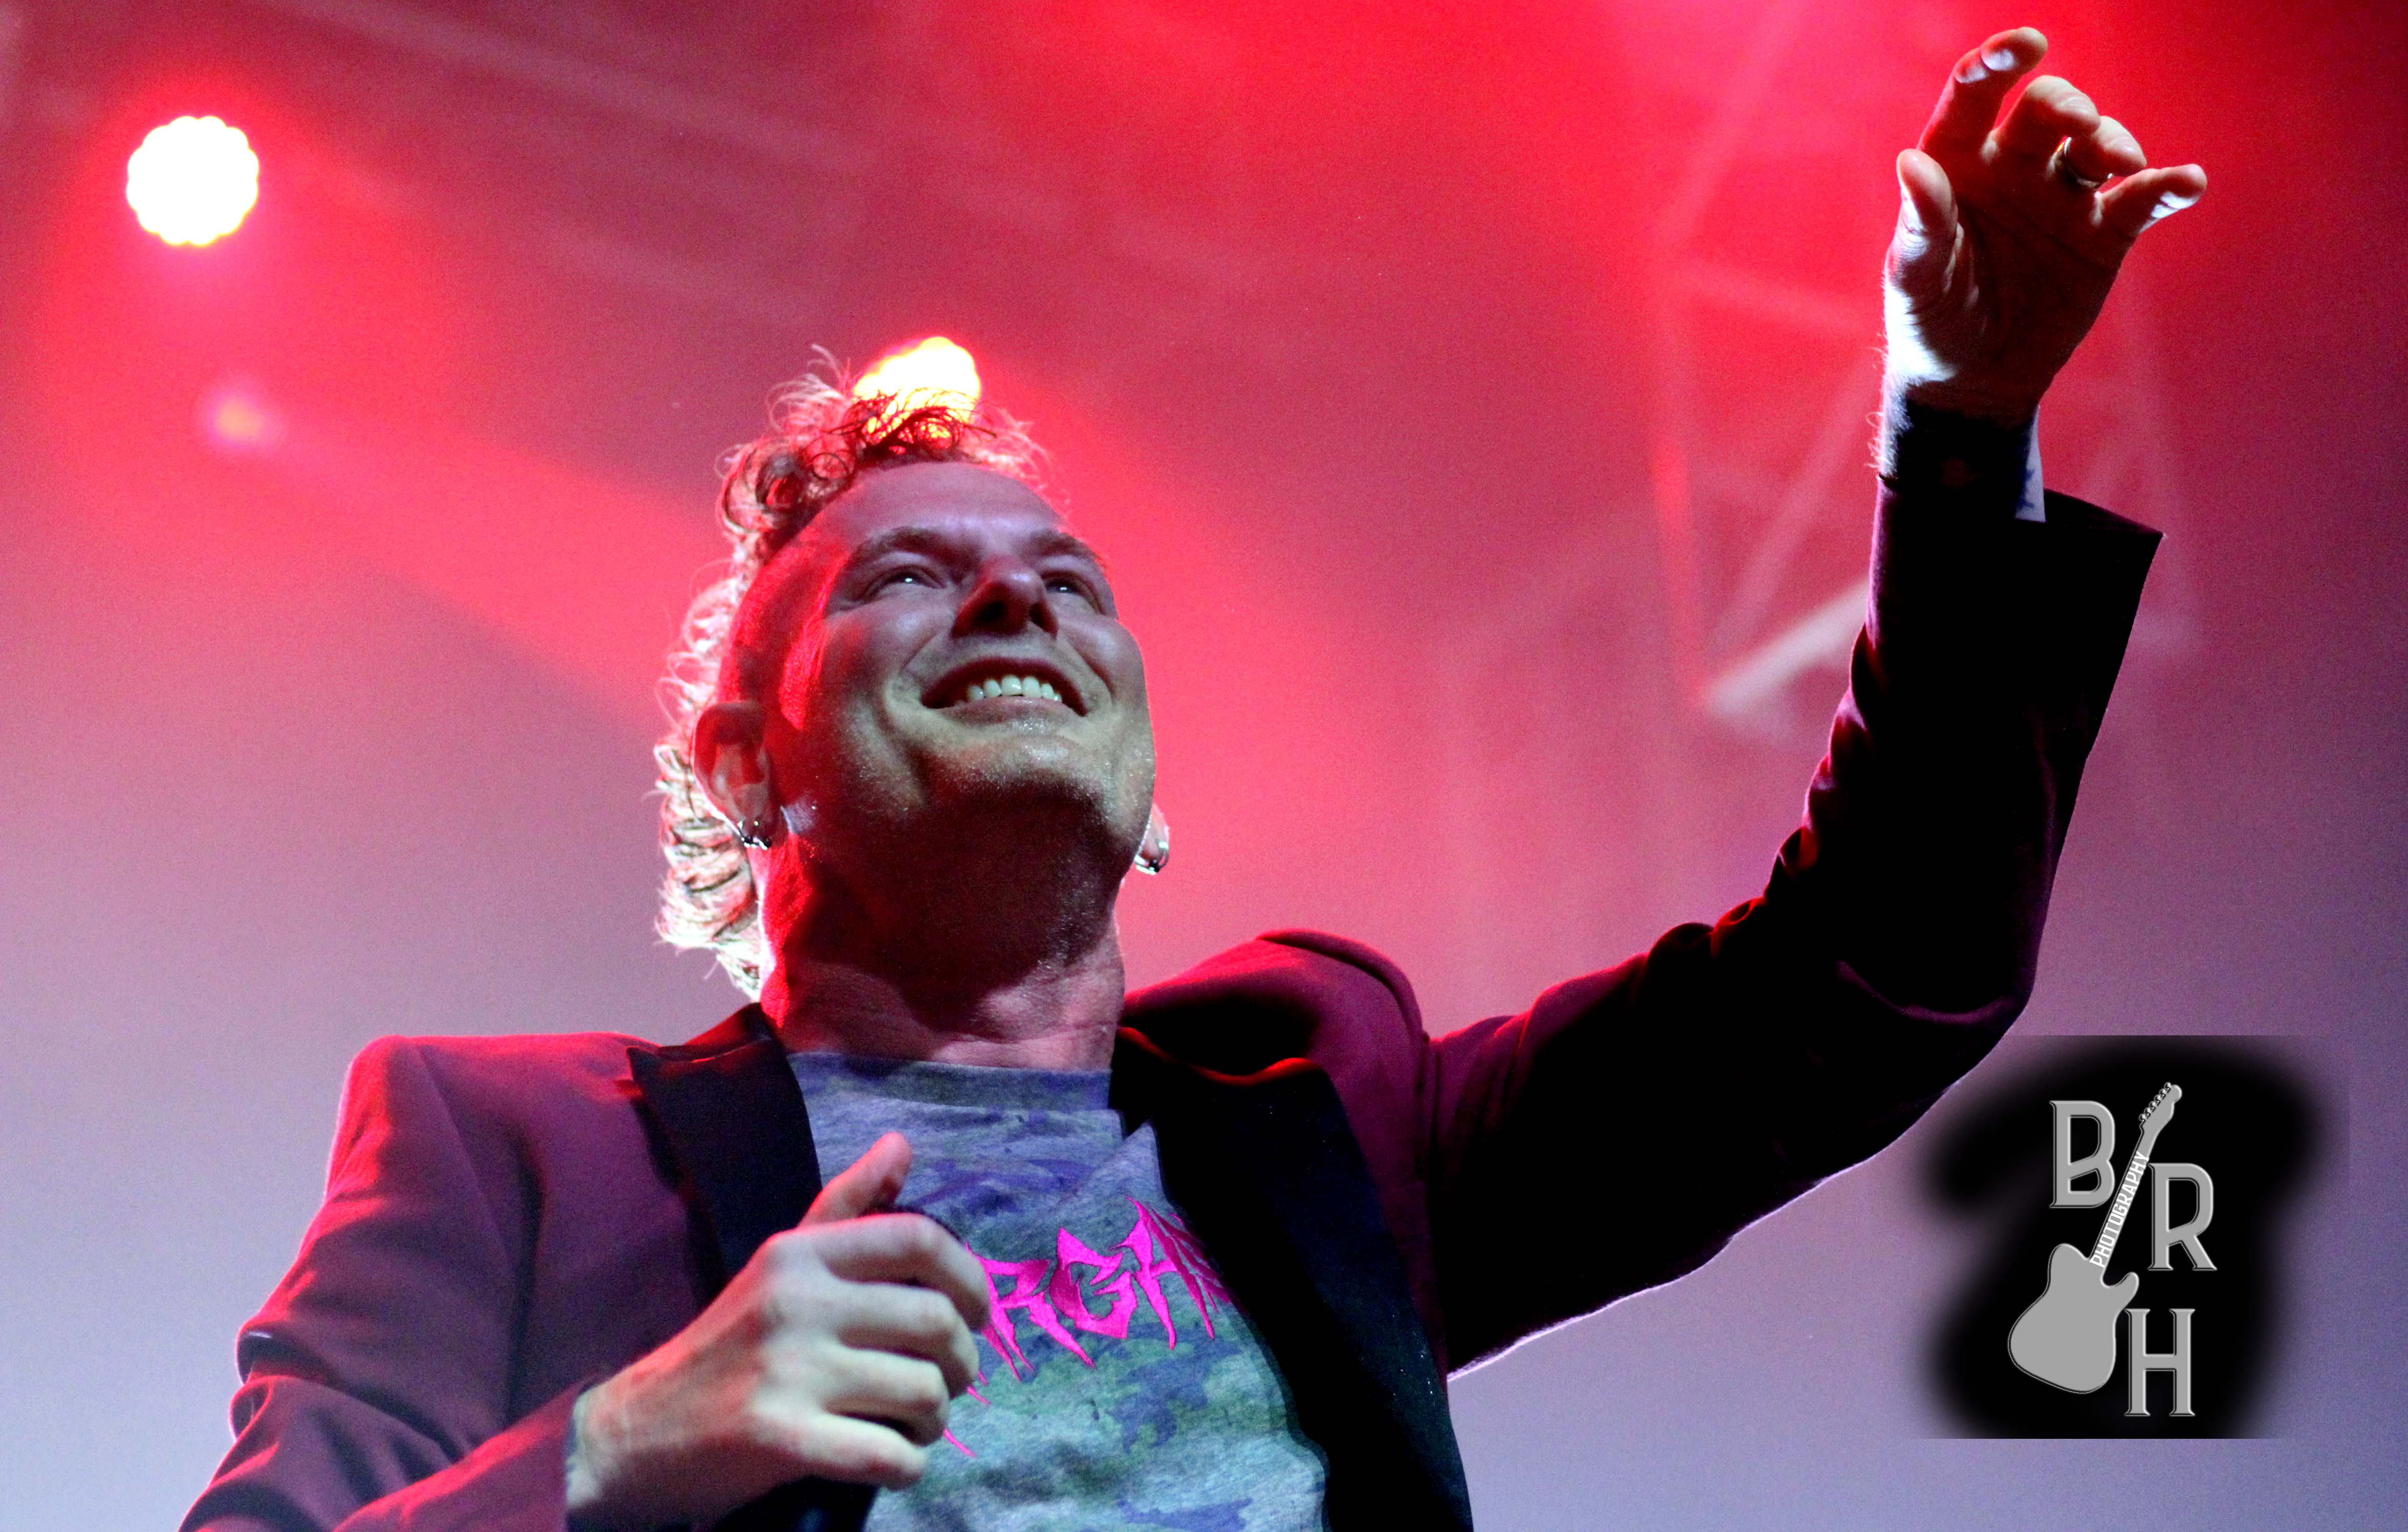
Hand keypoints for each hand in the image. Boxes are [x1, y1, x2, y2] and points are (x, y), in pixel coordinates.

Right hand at [564, 1133, 990, 1528]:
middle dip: (962, 1361)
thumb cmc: (728, 1345)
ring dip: (937, 1418)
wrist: (636, 1433)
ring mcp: (788, 1371)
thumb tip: (902, 1143)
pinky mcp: (780, 1439)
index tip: (977, 1313)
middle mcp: (796, 1302)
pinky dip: (906, 1466)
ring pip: (923, 1391)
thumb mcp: (781, 1263)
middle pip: (935, 1321)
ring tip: (916, 1423)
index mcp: (799, 1253)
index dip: (970, 1277)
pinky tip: (891, 1460)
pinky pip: (888, 1455)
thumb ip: (846, 1206)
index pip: (917, 1239)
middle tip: (949, 1381)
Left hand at [1883, 27, 2205, 423]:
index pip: (1975, 95)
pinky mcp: (2104, 233)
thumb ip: (1921, 223)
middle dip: (2070, 107)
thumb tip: (1911, 162)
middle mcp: (2015, 166)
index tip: (2026, 44)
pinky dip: (2169, 186)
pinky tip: (2188, 183)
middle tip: (2081, 127)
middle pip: (2048, 110)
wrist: (1974, 379)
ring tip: (2124, 163)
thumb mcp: (1916, 279)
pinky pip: (2143, 197)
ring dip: (2115, 141)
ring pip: (2098, 144)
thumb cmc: (1930, 322)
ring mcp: (2063, 196)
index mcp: (1959, 163)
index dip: (1997, 62)